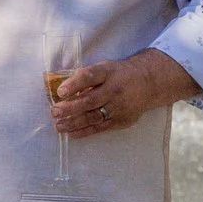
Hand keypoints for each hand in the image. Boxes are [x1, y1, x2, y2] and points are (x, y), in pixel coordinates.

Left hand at [51, 49, 200, 135]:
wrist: (148, 83)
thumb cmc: (118, 75)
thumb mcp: (105, 68)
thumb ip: (86, 77)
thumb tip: (62, 90)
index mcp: (108, 72)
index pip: (90, 76)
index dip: (74, 84)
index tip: (60, 92)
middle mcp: (114, 90)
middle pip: (90, 100)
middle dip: (70, 108)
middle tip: (55, 112)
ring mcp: (118, 107)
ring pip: (94, 117)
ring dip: (74, 122)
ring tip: (58, 125)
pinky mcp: (121, 120)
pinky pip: (100, 127)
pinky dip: (84, 131)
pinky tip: (71, 133)